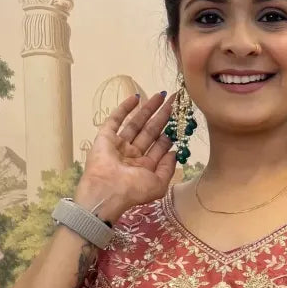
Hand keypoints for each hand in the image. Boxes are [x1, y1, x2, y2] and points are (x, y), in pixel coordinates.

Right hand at [75, 91, 177, 222]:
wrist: (106, 191)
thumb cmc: (133, 191)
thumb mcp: (158, 184)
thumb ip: (168, 168)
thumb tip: (174, 152)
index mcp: (144, 167)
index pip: (160, 146)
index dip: (170, 132)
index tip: (181, 119)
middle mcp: (132, 155)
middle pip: (150, 131)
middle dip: (162, 116)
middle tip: (175, 100)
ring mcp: (119, 144)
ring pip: (136, 123)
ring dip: (148, 109)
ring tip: (160, 95)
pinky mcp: (105, 137)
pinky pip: (115, 119)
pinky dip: (124, 108)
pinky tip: (136, 97)